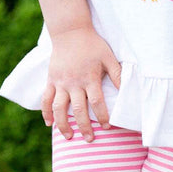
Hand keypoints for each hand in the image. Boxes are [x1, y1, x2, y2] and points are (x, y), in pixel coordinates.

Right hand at [41, 26, 121, 141]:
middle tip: (90, 140)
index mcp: (90, 77)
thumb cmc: (92, 44)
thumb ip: (117, 74)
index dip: (102, 117)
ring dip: (63, 125)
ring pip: (59, 109)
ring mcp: (61, 82)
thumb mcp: (108, 56)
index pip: (97, 102)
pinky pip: (46, 99)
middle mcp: (74, 82)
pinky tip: (49, 123)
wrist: (71, 32)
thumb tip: (126, 90)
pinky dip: (46, 112)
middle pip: (78, 110)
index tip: (107, 127)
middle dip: (85, 127)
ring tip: (69, 137)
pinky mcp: (51, 79)